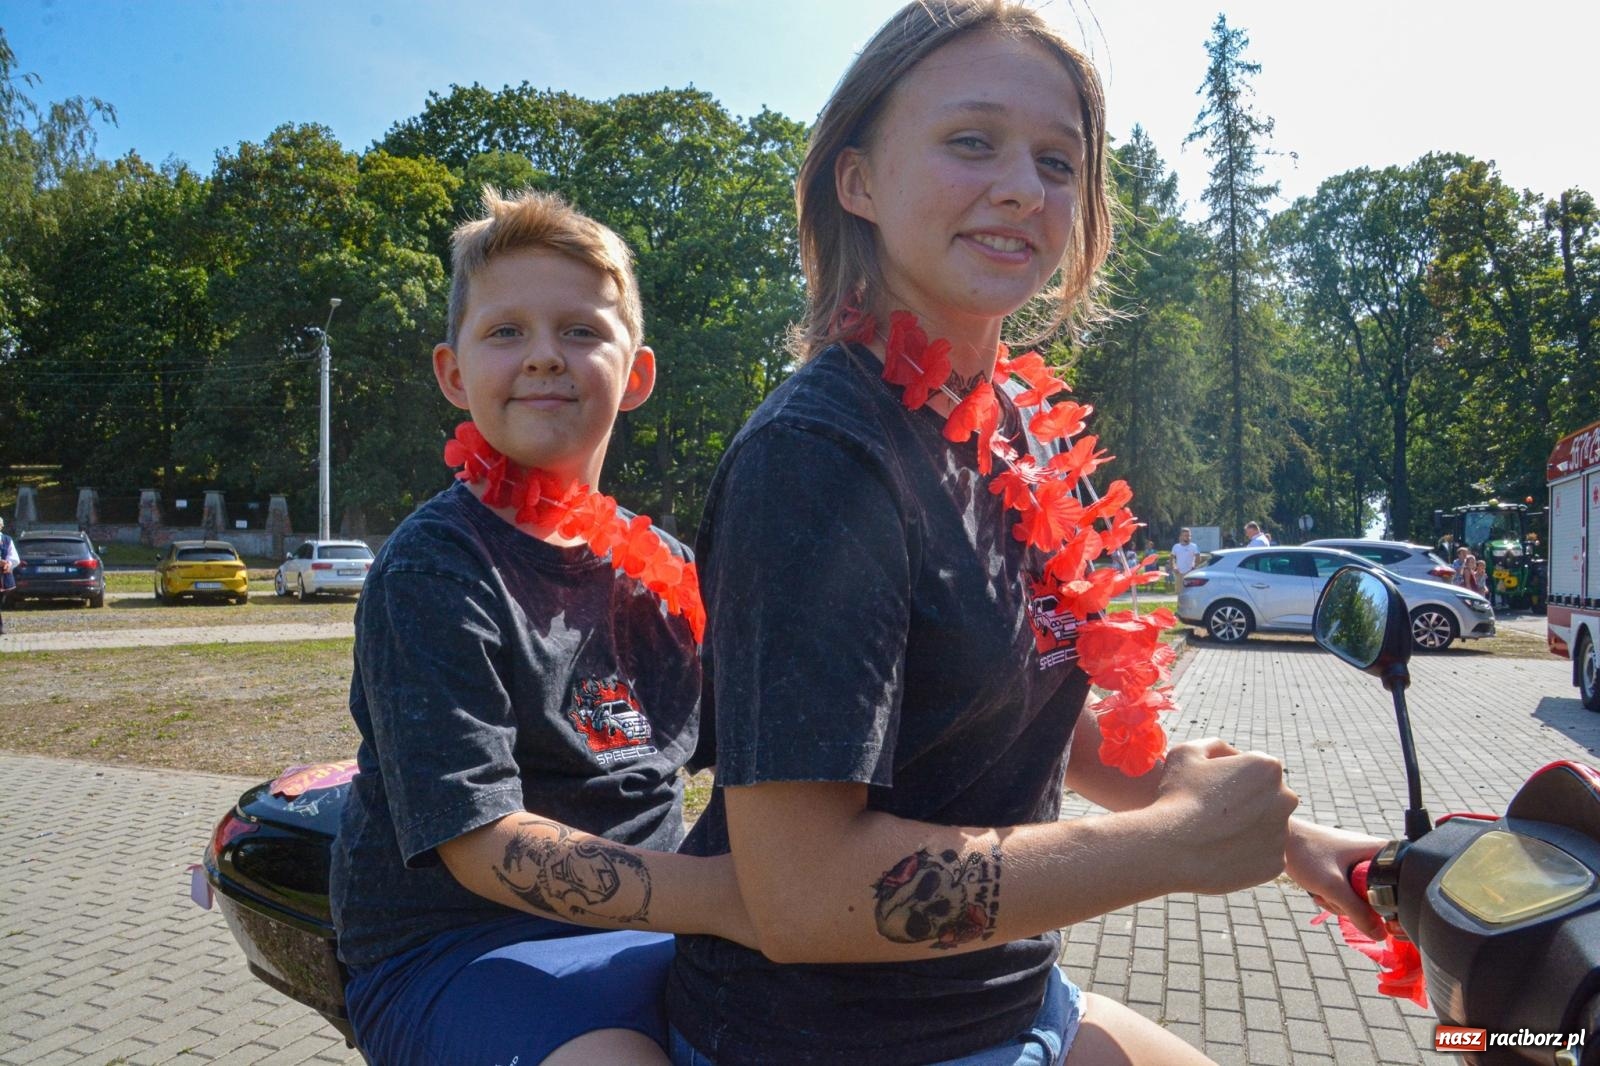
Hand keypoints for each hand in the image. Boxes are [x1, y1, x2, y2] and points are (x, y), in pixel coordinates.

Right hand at [1148, 738, 1298, 894]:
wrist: (1172, 850)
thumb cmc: (1176, 797)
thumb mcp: (1187, 753)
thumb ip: (1214, 746)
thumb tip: (1228, 754)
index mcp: (1268, 768)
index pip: (1255, 767)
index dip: (1230, 775)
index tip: (1209, 786)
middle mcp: (1284, 800)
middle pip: (1268, 798)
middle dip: (1247, 802)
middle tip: (1214, 811)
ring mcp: (1282, 834)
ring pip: (1266, 828)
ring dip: (1247, 829)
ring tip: (1214, 834)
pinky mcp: (1275, 865)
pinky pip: (1263, 856)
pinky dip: (1246, 855)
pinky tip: (1220, 853)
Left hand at [1285, 820, 1386, 938]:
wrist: (1277, 838)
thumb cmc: (1304, 852)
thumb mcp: (1332, 886)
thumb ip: (1357, 911)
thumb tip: (1381, 934)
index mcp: (1380, 850)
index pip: (1404, 883)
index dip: (1395, 905)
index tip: (1381, 918)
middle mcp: (1373, 854)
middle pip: (1380, 895)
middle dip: (1357, 905)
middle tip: (1337, 899)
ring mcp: (1358, 862)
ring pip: (1361, 897)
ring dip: (1341, 903)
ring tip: (1323, 892)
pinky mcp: (1344, 869)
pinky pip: (1348, 892)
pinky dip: (1334, 897)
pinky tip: (1318, 892)